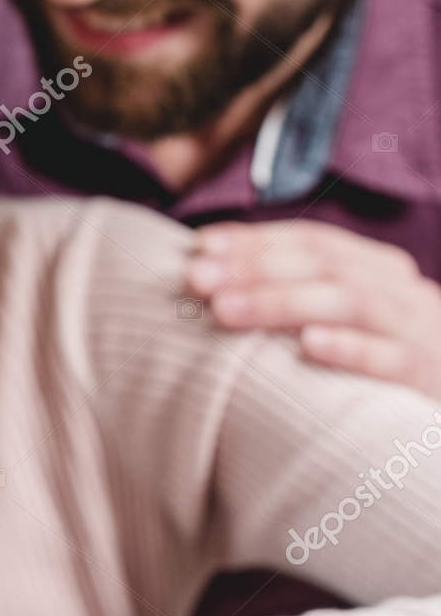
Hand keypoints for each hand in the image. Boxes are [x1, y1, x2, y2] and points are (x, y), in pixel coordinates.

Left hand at [186, 220, 440, 398]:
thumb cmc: (392, 360)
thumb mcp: (359, 318)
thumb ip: (309, 295)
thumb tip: (222, 281)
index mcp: (379, 269)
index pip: (314, 241)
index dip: (256, 239)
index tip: (200, 245)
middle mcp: (398, 291)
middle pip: (324, 266)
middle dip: (255, 267)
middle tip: (197, 278)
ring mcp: (416, 331)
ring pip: (350, 303)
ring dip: (282, 302)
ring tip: (225, 309)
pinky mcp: (427, 376)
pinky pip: (391, 359)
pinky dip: (350, 348)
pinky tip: (307, 346)